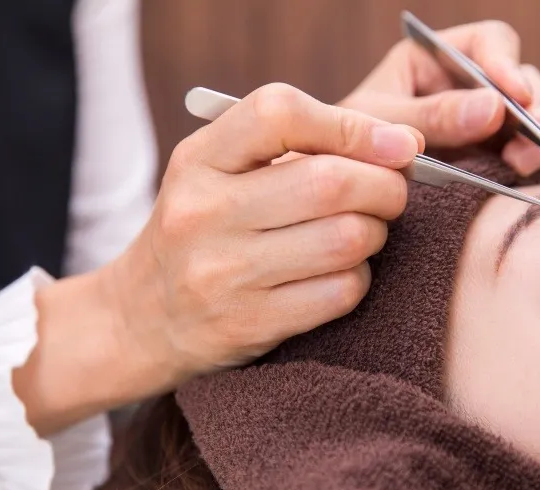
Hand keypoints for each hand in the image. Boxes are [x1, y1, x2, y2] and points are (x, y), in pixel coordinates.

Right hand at [15, 84, 422, 434]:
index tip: (395, 143)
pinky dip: (358, 278)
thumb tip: (399, 144)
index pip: (280, 115)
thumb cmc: (198, 231)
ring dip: (376, 233)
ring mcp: (224, 273)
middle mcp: (204, 213)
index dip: (352, 125)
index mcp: (198, 161)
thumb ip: (287, 144)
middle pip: (330, 181)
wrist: (140, 317)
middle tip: (390, 192)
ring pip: (346, 239)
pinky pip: (341, 292)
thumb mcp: (213, 171)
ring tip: (363, 232)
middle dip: (385, 185)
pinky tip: (341, 272)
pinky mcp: (249, 324)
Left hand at [340, 20, 539, 176]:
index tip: (515, 97)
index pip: (489, 43)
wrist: (343, 192)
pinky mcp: (495, 158)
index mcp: (436, 60)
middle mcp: (469, 87)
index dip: (508, 65)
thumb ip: (431, 116)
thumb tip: (494, 108)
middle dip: (535, 110)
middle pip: (524, 81)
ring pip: (538, 117)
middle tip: (531, 142)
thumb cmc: (348, 145)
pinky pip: (537, 153)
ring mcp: (487, 123)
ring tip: (531, 164)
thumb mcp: (380, 124)